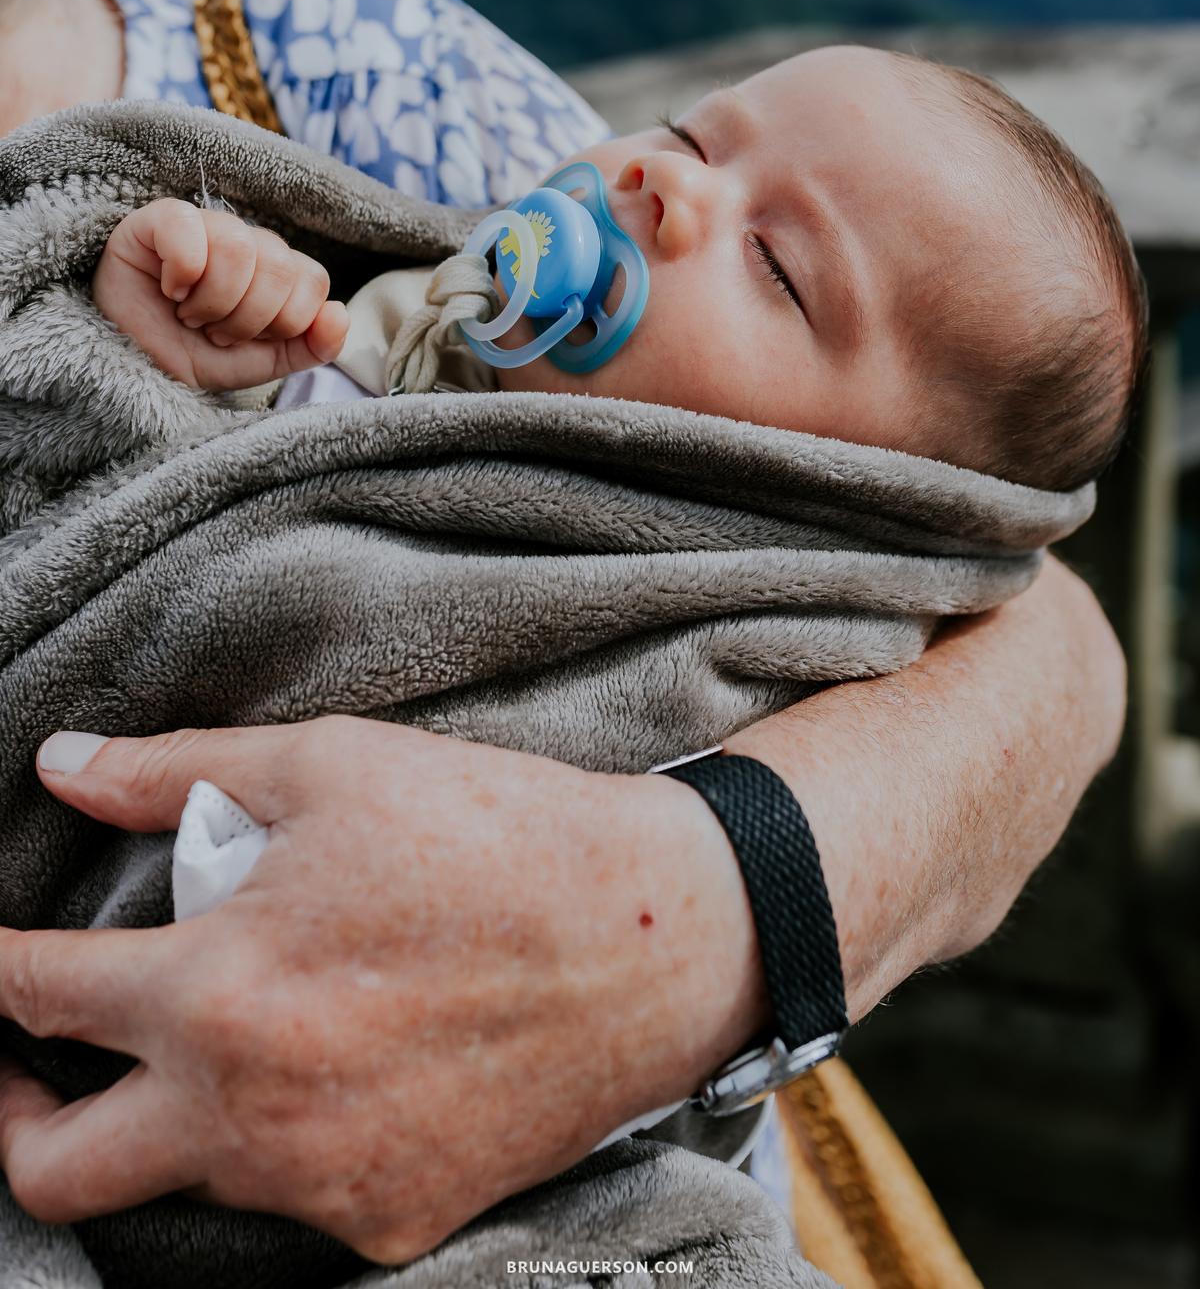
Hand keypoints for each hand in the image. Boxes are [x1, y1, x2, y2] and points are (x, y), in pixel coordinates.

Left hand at [0, 557, 1123, 1256]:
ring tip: (218, 1030)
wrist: (656, 938)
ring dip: (163, 1115)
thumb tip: (64, 762)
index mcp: (216, 990)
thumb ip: (178, 771)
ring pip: (175, 1185)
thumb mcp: (330, 765)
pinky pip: (291, 1198)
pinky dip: (280, 1138)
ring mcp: (318, 1184)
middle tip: (35, 1059)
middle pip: (50, 1171)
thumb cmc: (493, 834)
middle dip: (11, 1114)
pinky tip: (334, 1066)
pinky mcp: (389, 1222)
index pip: (34, 995)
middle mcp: (248, 1112)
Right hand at [92, 199, 349, 390]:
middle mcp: (249, 243)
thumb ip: (309, 346)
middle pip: (280, 267)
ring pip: (240, 247)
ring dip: (212, 300)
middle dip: (245, 319)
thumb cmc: (189, 354)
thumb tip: (340, 314)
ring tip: (188, 313)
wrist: (126, 363)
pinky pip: (188, 225)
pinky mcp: (161, 219)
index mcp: (278, 272)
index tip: (246, 339)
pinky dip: (183, 269)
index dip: (284, 321)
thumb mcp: (257, 364)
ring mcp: (207, 227)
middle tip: (211, 330)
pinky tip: (170, 287)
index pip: (313, 280)